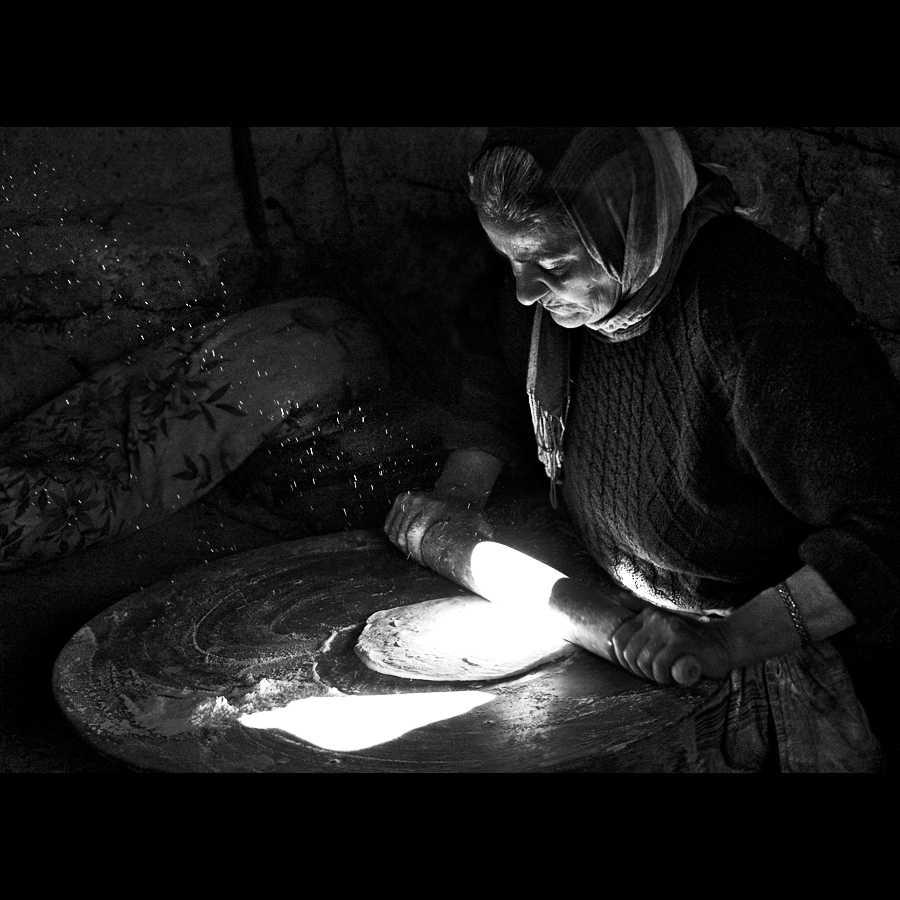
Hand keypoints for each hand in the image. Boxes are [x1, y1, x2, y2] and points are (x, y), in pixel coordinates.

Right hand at [384, 487, 493, 561]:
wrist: (456, 492)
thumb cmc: (466, 513)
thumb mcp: (477, 524)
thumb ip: (481, 541)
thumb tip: (488, 563)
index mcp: (435, 507)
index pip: (414, 533)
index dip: (415, 552)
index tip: (422, 562)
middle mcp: (419, 501)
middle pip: (402, 534)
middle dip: (409, 551)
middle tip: (419, 560)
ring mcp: (409, 499)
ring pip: (393, 530)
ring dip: (401, 545)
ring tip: (414, 552)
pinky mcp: (401, 499)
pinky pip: (389, 524)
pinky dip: (393, 535)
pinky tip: (404, 542)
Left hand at [608, 606, 732, 684]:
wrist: (725, 642)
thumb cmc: (692, 638)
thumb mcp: (665, 621)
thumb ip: (642, 609)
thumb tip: (619, 597)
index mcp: (648, 614)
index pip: (618, 638)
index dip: (623, 658)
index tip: (638, 667)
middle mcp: (656, 618)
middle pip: (628, 652)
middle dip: (638, 669)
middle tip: (654, 674)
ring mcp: (669, 629)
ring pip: (643, 660)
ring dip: (652, 674)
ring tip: (665, 674)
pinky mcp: (682, 641)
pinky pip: (659, 664)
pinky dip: (663, 676)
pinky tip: (672, 676)